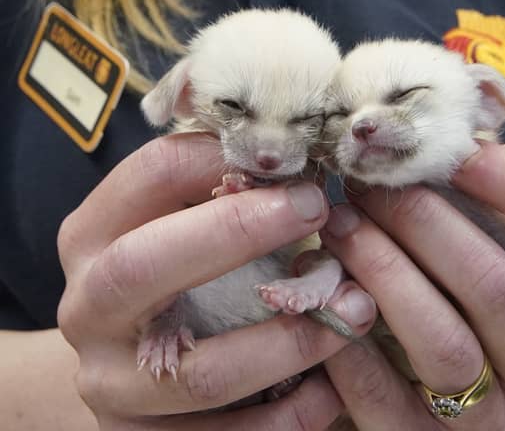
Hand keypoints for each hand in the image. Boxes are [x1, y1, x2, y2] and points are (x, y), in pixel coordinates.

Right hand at [57, 133, 376, 429]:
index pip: (152, 174)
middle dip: (238, 233)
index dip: (227, 161)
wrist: (127, 364)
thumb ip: (221, 196)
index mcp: (93, 236)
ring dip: (291, 340)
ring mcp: (110, 385)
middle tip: (317, 212)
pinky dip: (292, 412)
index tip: (296, 170)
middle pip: (144, 266)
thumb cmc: (174, 277)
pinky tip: (333, 386)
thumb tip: (301, 170)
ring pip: (201, 373)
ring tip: (354, 312)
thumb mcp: (179, 226)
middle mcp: (88, 309)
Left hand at [319, 141, 504, 429]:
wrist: (421, 388)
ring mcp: (486, 412)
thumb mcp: (486, 244)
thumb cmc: (453, 289)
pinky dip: (347, 342)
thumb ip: (488, 199)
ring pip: (443, 342)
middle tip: (366, 186)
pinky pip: (383, 398)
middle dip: (422, 222)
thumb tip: (469, 144)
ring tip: (338, 226)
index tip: (460, 154)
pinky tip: (324, 296)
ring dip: (382, 271)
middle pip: (497, 286)